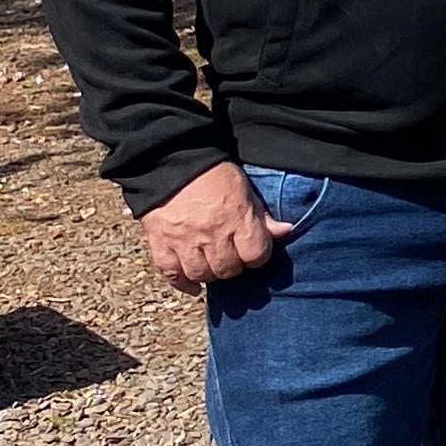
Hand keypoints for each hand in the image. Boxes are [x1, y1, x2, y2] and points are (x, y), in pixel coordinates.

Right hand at [142, 162, 292, 292]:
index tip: (253, 251)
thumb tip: (285, 231)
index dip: (258, 256)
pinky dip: (182, 283)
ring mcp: (184, 240)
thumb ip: (262, 215)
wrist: (172, 160)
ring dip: (210, 274)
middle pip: (229, 269)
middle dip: (234, 266)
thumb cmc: (213, 173)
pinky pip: (171, 274)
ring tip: (212, 265)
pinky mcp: (160, 242)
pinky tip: (192, 285)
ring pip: (202, 274)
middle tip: (231, 257)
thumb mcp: (245, 188)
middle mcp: (212, 233)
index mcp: (237, 217)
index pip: (256, 255)